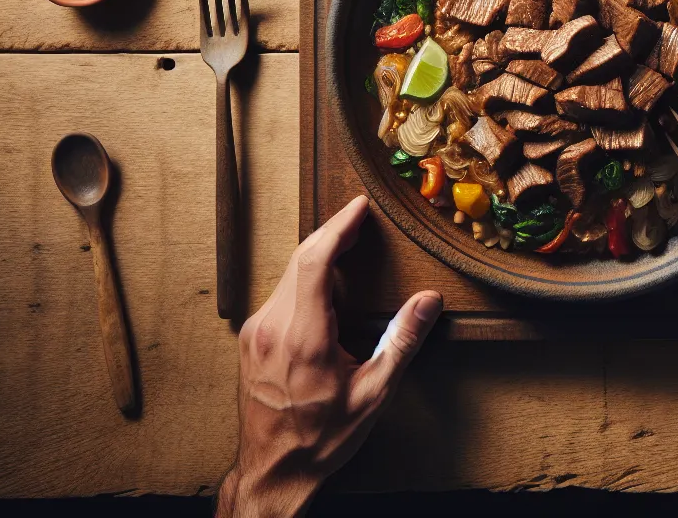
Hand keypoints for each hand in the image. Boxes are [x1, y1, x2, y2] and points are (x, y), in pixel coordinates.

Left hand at [217, 195, 442, 517]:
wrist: (273, 471)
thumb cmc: (321, 438)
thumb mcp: (373, 395)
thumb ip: (401, 342)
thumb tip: (428, 302)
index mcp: (304, 337)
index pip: (315, 260)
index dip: (338, 226)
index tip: (358, 207)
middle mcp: (272, 327)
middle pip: (299, 259)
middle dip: (331, 234)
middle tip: (359, 220)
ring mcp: (255, 332)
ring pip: (287, 276)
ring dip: (317, 259)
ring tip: (347, 252)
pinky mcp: (249, 339)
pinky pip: (278, 295)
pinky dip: (303, 282)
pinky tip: (323, 292)